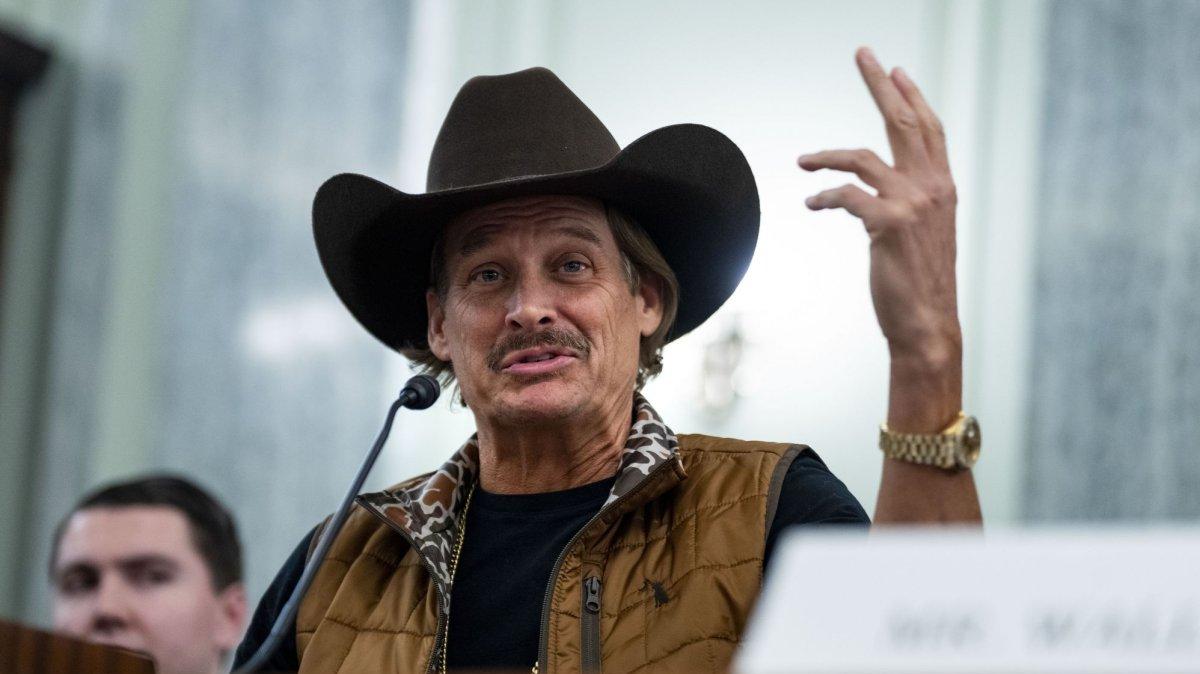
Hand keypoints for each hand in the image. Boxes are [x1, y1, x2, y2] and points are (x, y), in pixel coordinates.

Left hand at [798, 47, 960, 370]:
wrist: (926, 324)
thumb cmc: (919, 282)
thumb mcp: (923, 232)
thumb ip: (910, 201)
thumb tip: (882, 186)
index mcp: (942, 187)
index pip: (929, 129)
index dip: (911, 96)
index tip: (894, 70)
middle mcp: (932, 188)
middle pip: (903, 121)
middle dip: (880, 84)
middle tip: (863, 53)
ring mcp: (912, 204)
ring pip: (862, 157)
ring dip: (825, 155)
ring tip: (802, 160)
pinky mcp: (887, 224)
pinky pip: (846, 196)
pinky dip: (823, 197)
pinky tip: (811, 205)